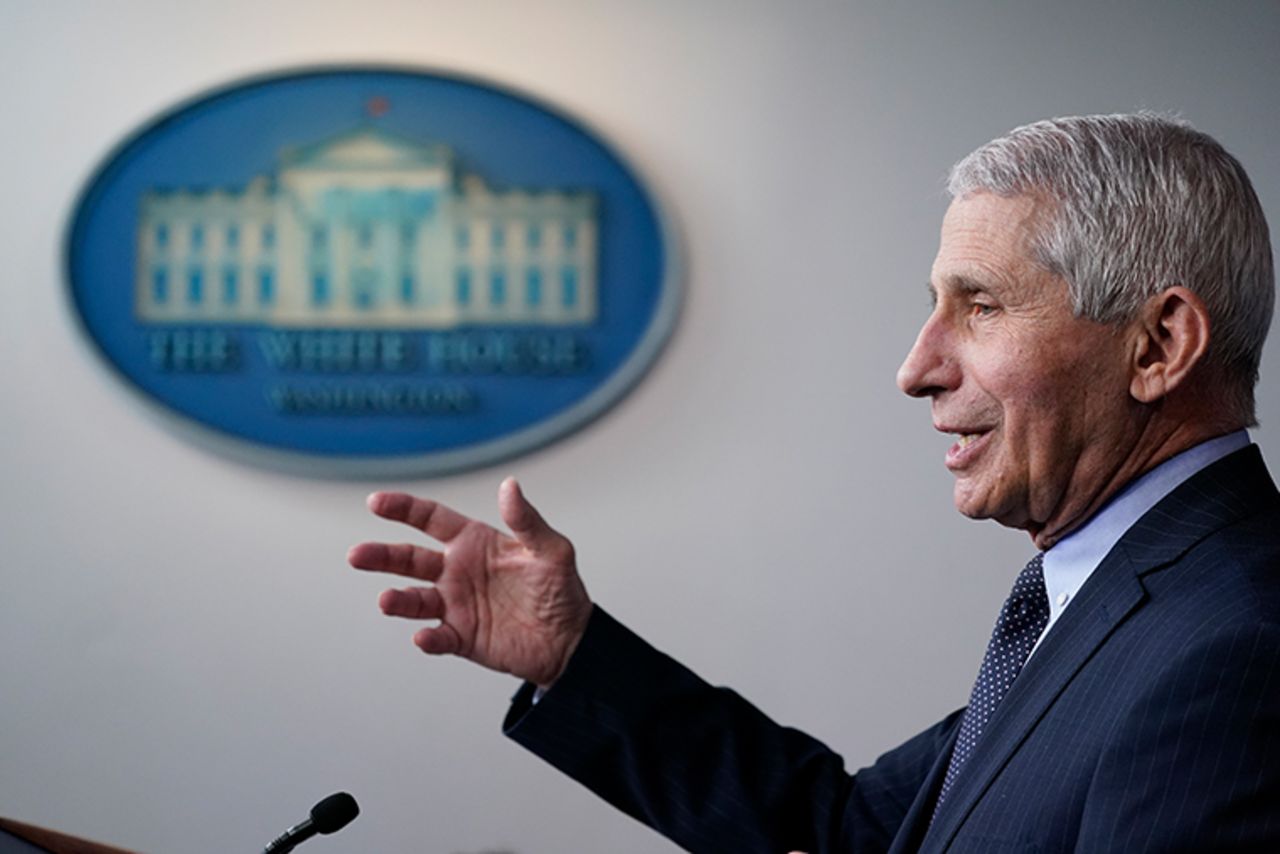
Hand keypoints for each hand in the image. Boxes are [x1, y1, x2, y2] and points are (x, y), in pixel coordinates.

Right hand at [348, 477, 591, 688]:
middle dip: (382, 556)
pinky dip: (427, 639)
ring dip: (398, 600)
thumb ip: (527, 521)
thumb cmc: (560, 590)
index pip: (430, 519)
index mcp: (473, 542)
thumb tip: (509, 485)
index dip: (403, 509)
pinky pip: (437, 638)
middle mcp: (457, 571)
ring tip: (387, 601)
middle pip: (409, 559)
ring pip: (414, 600)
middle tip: (358, 555)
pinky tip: (424, 637)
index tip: (376, 502)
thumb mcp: (551, 551)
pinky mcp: (461, 637)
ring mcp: (455, 605)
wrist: (570, 640)